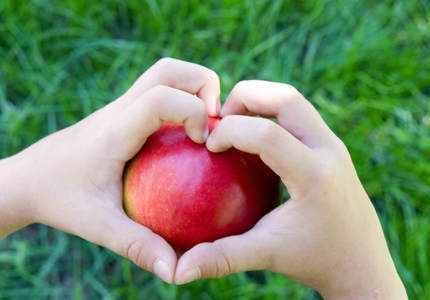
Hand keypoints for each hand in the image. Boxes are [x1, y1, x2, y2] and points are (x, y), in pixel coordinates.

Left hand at [0, 58, 220, 283]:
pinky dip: (181, 101)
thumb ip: (138, 246)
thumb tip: (175, 272)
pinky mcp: (122, 111)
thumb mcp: (98, 226)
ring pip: (165, 73)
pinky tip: (185, 139)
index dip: (193, 111)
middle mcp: (119, 108)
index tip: (203, 143)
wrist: (27, 178)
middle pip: (169, 69)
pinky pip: (158, 92)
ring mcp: (120, 106)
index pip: (161, 97)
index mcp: (115, 130)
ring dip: (194, 89)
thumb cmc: (60, 200)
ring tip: (204, 129)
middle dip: (203, 85)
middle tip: (213, 126)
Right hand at [174, 81, 407, 298]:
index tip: (209, 146)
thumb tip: (180, 272)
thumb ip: (222, 258)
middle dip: (245, 96)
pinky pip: (299, 114)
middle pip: (285, 98)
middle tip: (220, 120)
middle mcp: (329, 150)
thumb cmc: (315, 260)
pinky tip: (253, 139)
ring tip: (234, 124)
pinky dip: (271, 113)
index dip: (229, 130)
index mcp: (314, 175)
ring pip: (294, 100)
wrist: (363, 263)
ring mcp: (334, 145)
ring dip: (260, 101)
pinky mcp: (332, 146)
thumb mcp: (267, 256)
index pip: (266, 133)